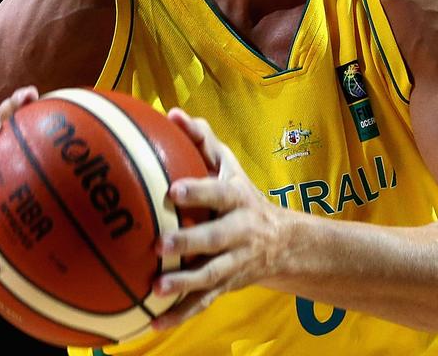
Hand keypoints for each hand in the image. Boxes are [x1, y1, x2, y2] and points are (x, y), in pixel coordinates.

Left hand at [150, 108, 286, 330]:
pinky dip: (179, 314)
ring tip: (156, 289)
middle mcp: (240, 232)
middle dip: (190, 243)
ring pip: (211, 275)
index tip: (173, 192)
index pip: (220, 193)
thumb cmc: (240, 196)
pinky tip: (154, 323)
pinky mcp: (226, 286)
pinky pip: (203, 303)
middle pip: (217, 238)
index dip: (199, 191)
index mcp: (238, 200)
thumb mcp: (230, 167)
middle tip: (159, 245)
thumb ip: (202, 141)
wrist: (283, 242)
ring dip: (184, 284)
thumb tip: (171, 113)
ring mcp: (235, 262)